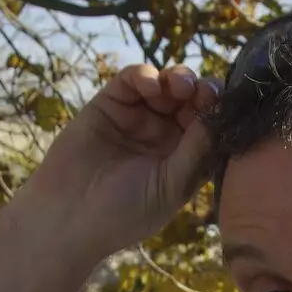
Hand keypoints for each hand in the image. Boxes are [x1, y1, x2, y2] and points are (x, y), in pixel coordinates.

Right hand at [22, 64, 217, 261]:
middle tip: (201, 91)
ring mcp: (138, 118)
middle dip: (201, 91)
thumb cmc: (125, 212)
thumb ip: (196, 152)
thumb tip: (219, 117)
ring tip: (177, 85)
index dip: (218, 112)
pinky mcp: (111, 104)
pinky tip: (150, 84)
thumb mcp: (171, 186)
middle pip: (192, 101)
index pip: (210, 127)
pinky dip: (145, 75)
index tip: (222, 106)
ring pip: (166, 86)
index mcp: (184, 159)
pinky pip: (133, 80)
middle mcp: (165, 137)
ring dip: (177, 79)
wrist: (70, 216)